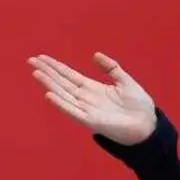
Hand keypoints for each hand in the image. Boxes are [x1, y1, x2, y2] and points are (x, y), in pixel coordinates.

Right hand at [28, 52, 156, 145]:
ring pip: (64, 94)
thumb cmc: (138, 105)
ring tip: (36, 73)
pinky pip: (73, 111)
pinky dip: (61, 103)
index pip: (70, 75)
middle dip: (47, 71)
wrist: (148, 125)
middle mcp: (86, 98)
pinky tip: (50, 95)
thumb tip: (95, 54)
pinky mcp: (91, 121)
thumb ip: (111, 68)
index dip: (56, 66)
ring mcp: (87, 109)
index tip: (42, 57)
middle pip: (62, 82)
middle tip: (31, 60)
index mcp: (93, 88)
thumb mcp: (125, 81)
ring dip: (50, 84)